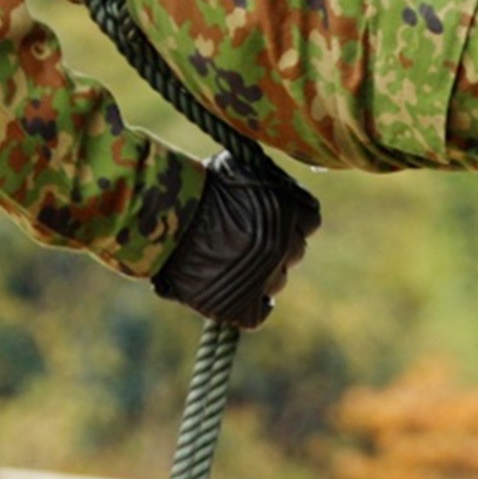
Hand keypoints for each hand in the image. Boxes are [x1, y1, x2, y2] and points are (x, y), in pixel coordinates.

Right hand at [151, 153, 320, 329]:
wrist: (167, 215)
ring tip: (232, 261)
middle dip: (277, 244)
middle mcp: (284, 246)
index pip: (309, 220)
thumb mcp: (239, 167)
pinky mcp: (241, 307)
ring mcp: (264, 278)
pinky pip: (259, 311)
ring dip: (263, 273)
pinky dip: (251, 304)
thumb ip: (265, 178)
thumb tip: (275, 182)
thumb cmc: (198, 185)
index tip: (273, 218)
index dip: (290, 219)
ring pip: (277, 281)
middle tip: (246, 238)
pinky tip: (235, 291)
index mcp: (289, 211)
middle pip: (294, 251)